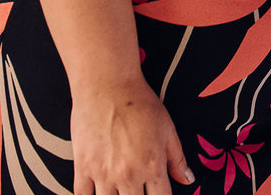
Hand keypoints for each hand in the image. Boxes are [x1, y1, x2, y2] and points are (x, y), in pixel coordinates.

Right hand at [71, 79, 193, 194]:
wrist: (107, 86)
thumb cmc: (139, 103)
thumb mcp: (168, 129)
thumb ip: (177, 159)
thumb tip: (188, 180)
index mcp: (153, 166)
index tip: (157, 194)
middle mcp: (129, 175)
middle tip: (137, 190)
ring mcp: (103, 174)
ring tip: (119, 191)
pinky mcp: (82, 168)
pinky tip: (98, 192)